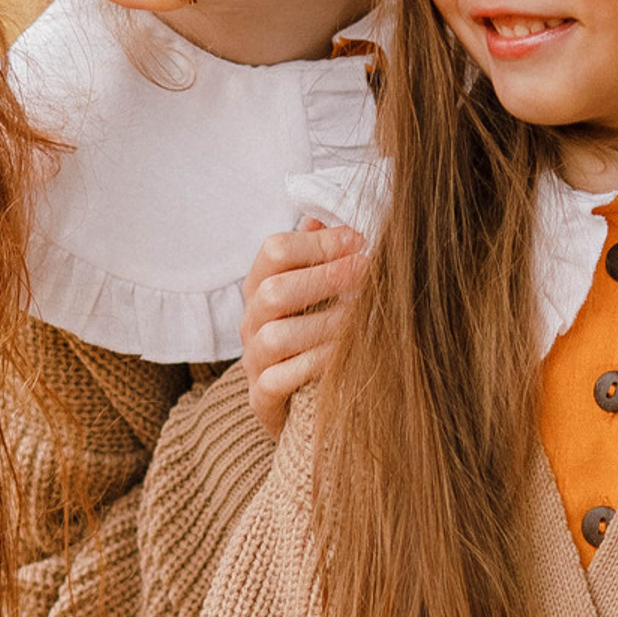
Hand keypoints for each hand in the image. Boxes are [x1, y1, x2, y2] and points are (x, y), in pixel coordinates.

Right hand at [241, 221, 366, 438]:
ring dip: (324, 323)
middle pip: (273, 291)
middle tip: (367, 272)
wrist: (297, 400)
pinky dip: (313, 366)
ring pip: (276, 336)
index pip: (274, 250)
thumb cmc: (313, 334)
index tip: (359, 240)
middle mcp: (250, 321)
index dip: (318, 243)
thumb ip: (316, 254)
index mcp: (260, 285)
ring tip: (360, 316)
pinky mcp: (262, 398)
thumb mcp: (315, 291)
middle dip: (324, 279)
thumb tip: (323, 217)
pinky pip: (279, 380)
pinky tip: (344, 357)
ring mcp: (253, 360)